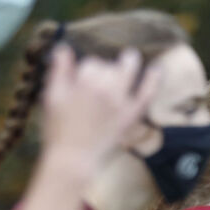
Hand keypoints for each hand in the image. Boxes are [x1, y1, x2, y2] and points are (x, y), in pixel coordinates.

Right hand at [37, 46, 159, 171]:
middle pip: (107, 66)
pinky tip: (157, 69)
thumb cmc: (59, 130)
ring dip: (129, 62)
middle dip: (103, 70)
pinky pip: (146, 93)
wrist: (73, 160)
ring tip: (130, 57)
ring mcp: (119, 100)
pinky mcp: (130, 115)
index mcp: (83, 80)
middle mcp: (103, 86)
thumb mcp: (52, 97)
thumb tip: (64, 48)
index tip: (83, 80)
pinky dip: (153, 80)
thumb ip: (59, 71)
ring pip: (126, 70)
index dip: (87, 70)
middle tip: (98, 83)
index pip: (90, 64)